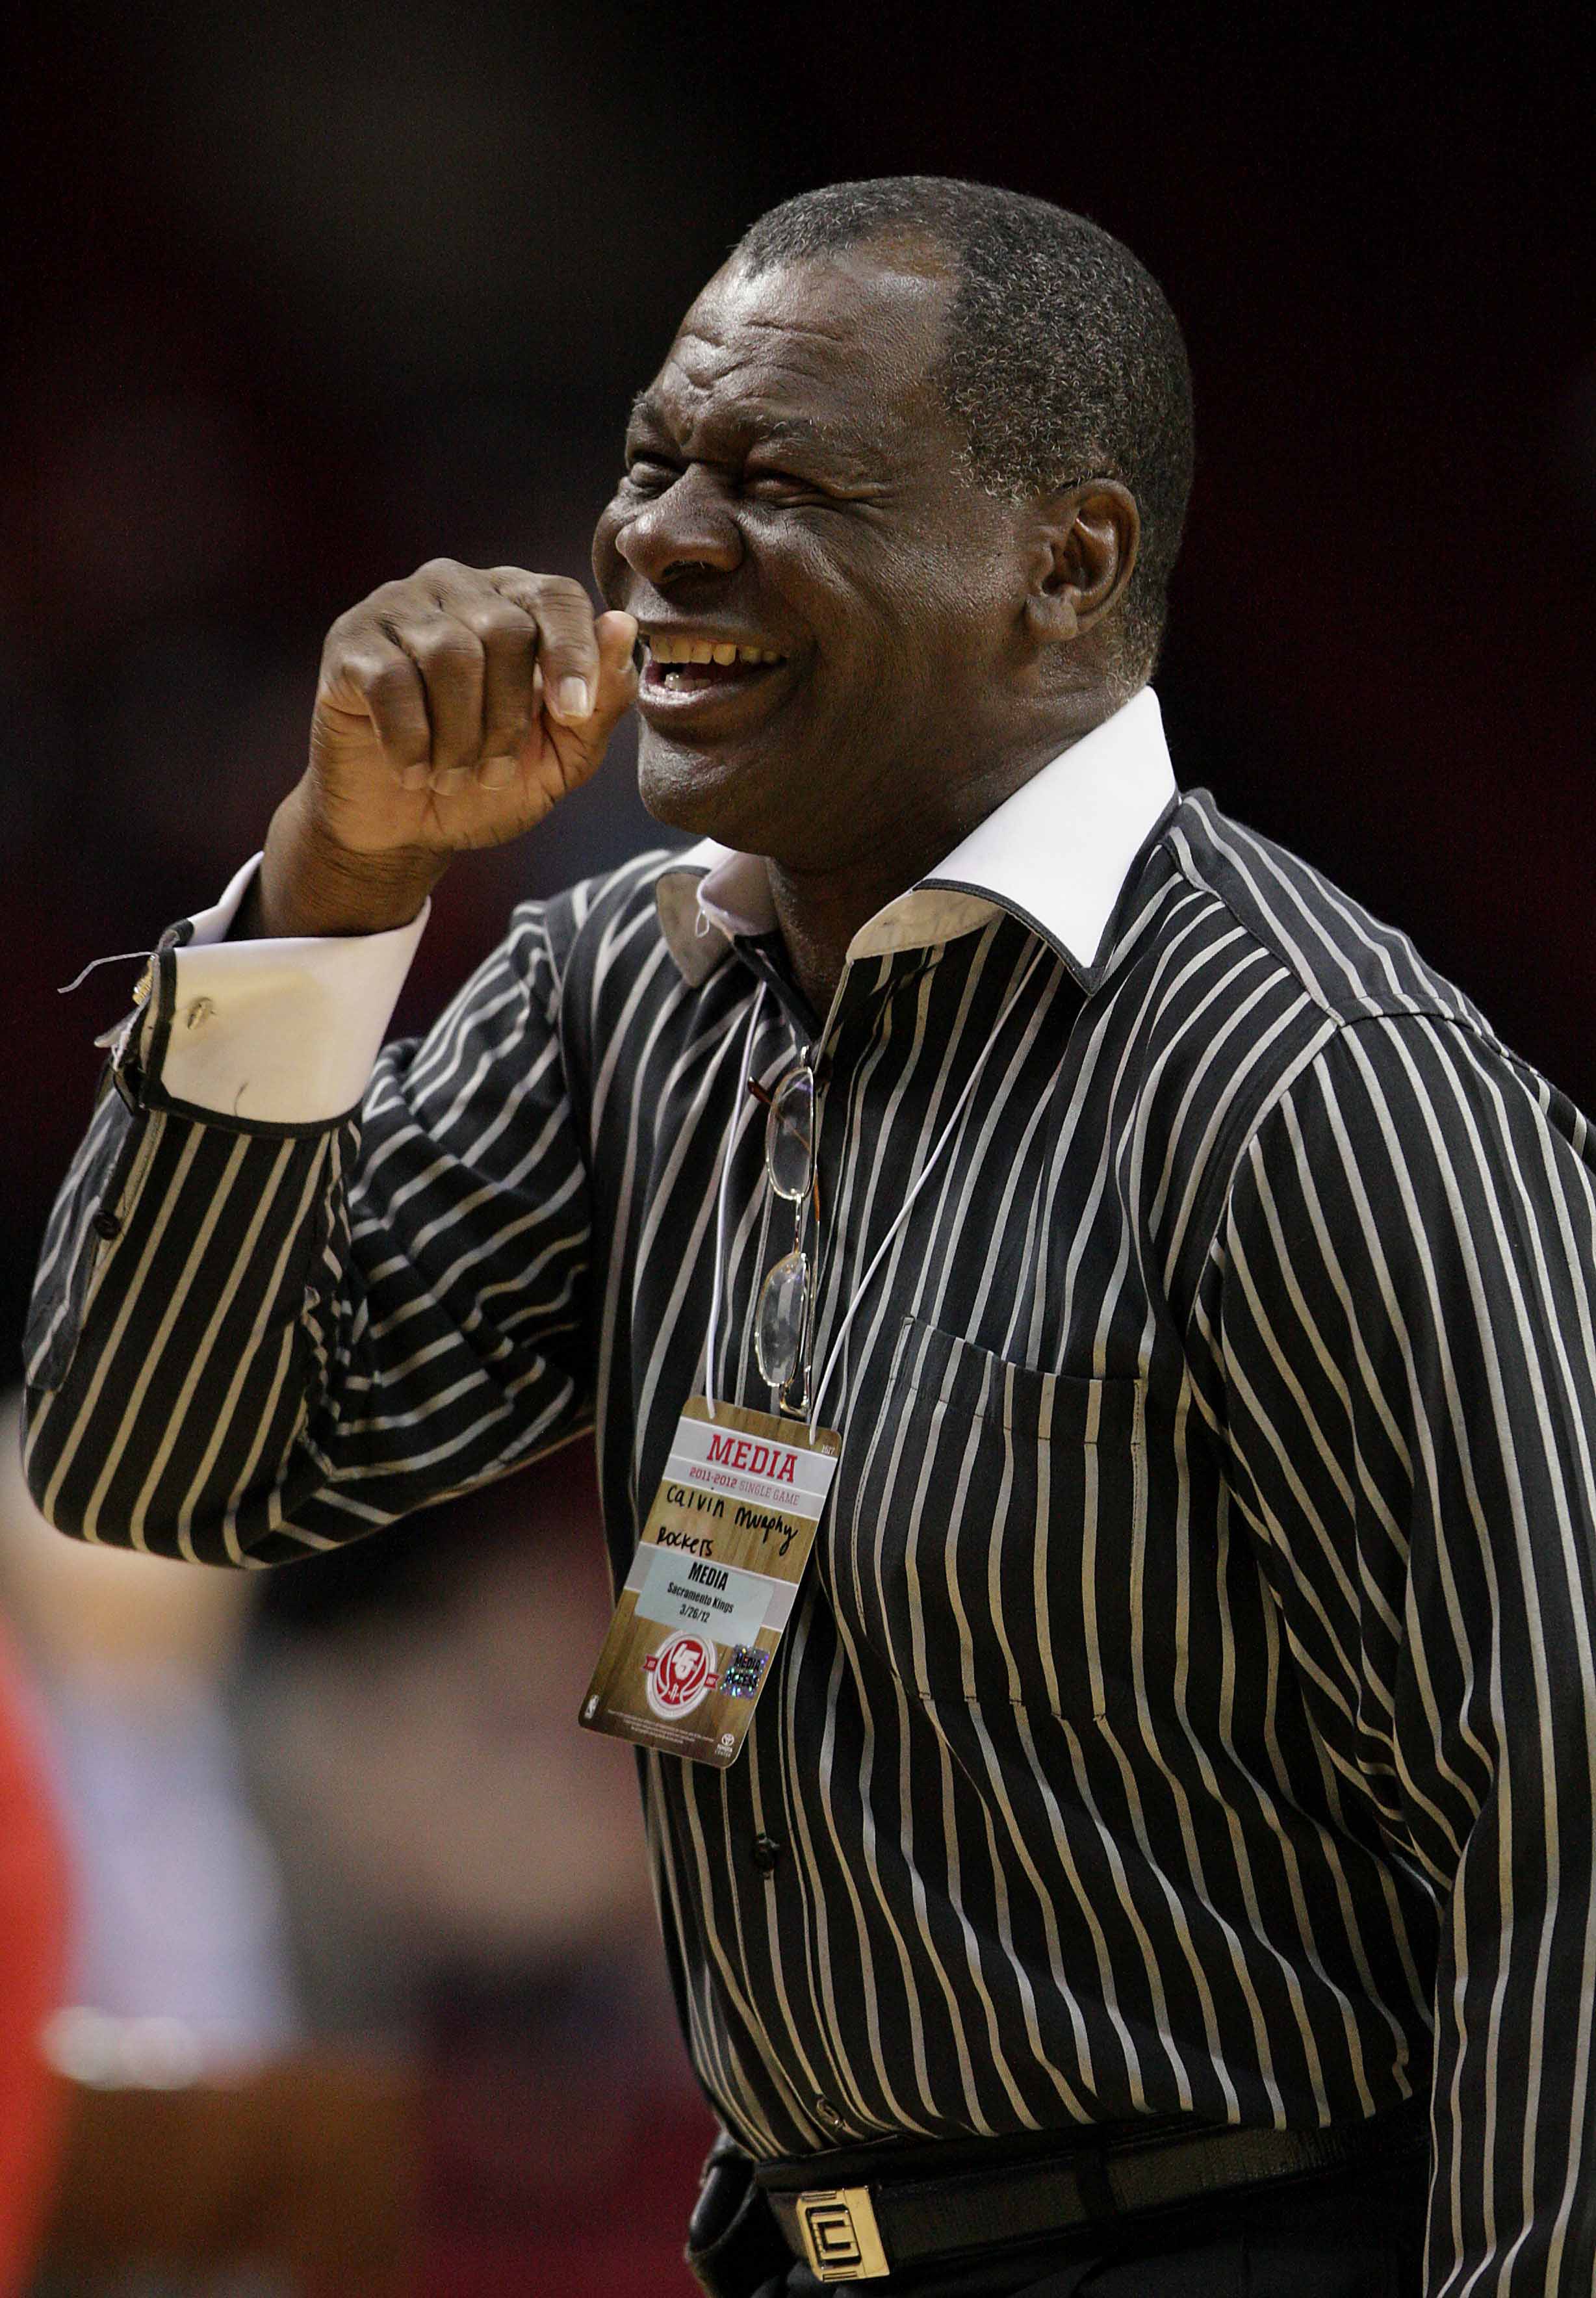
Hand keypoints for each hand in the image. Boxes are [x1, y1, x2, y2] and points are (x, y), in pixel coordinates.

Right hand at [254, 561, 637, 935]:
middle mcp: (457, 587)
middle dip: (509, 718)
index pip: (557, 597)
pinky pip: (390, 680)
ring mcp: (397, 607)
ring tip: (452, 777)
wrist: (402, 828)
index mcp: (516, 602)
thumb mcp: (561, 756)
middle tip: (494, 773)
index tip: (572, 715)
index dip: (573, 654)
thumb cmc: (486, 784)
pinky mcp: (349, 642)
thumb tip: (623, 626)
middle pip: (505, 628)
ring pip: (449, 653)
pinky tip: (412, 772)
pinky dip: (410, 741)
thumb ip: (601, 700)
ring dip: (460, 736)